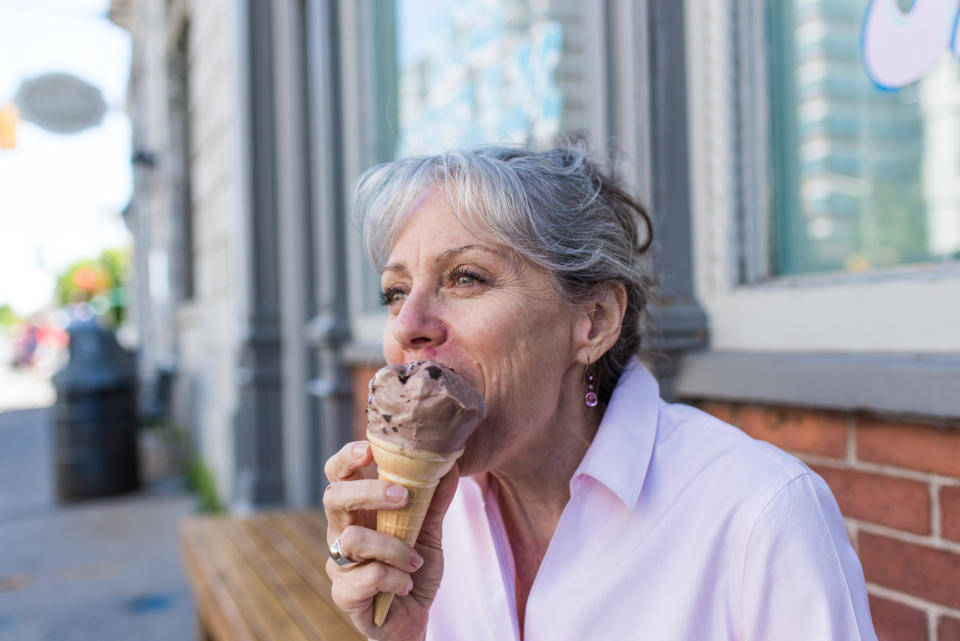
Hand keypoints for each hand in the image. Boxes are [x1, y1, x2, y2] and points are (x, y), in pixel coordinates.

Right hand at [323, 441, 458, 640]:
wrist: (413, 619)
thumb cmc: (414, 571)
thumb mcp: (430, 533)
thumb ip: (434, 501)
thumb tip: (451, 464)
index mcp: (358, 511)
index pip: (339, 475)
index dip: (347, 457)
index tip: (370, 449)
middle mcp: (341, 533)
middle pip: (333, 497)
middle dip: (368, 492)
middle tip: (402, 497)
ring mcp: (339, 564)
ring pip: (352, 540)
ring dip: (392, 547)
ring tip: (416, 559)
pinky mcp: (344, 595)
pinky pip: (365, 577)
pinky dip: (393, 577)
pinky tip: (406, 583)